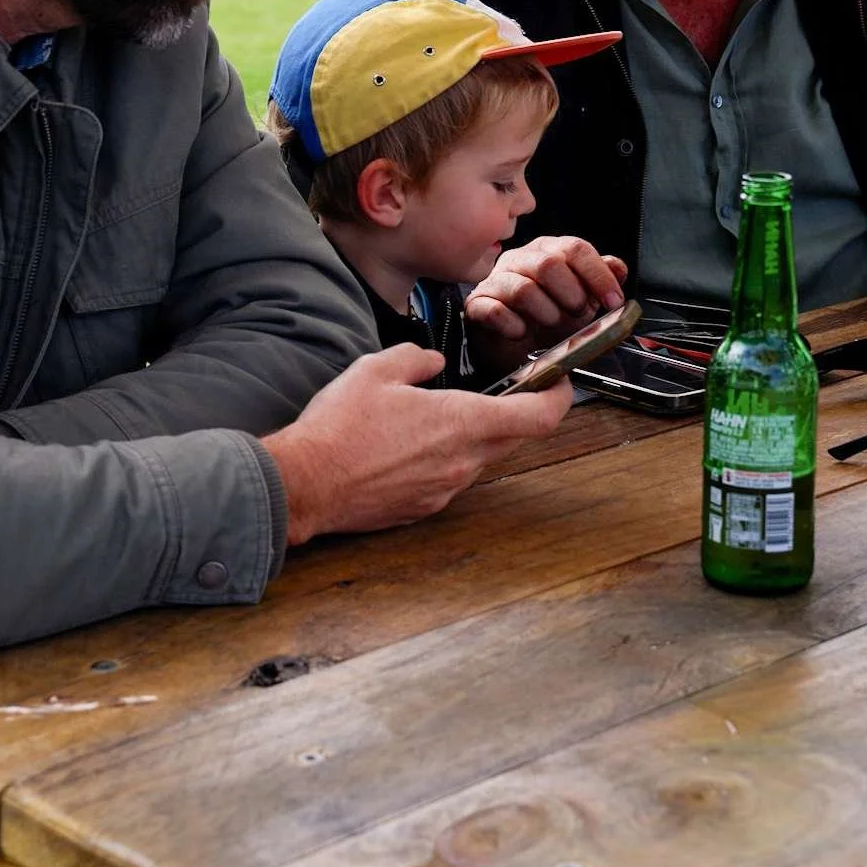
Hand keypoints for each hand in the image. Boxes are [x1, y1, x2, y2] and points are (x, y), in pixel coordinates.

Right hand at [262, 343, 572, 545]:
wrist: (306, 483)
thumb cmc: (339, 428)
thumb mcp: (376, 369)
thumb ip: (415, 358)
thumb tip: (431, 363)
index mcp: (462, 422)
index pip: (538, 417)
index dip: (559, 398)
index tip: (560, 382)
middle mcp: (464, 460)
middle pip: (514, 437)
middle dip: (517, 412)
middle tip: (505, 390)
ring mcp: (446, 488)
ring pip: (479, 456)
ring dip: (473, 435)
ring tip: (437, 416)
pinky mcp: (425, 507)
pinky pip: (451, 477)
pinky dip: (445, 457)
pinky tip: (410, 445)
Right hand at [464, 236, 627, 353]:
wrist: (516, 349)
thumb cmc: (549, 319)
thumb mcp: (583, 300)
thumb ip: (601, 280)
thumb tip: (618, 268)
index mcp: (548, 251)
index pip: (575, 249)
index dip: (598, 276)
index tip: (613, 301)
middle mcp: (520, 260)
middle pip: (549, 264)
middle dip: (572, 295)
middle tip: (578, 315)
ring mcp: (496, 280)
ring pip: (523, 289)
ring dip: (546, 313)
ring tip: (551, 326)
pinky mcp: (477, 305)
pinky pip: (494, 311)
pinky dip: (513, 326)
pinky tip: (523, 333)